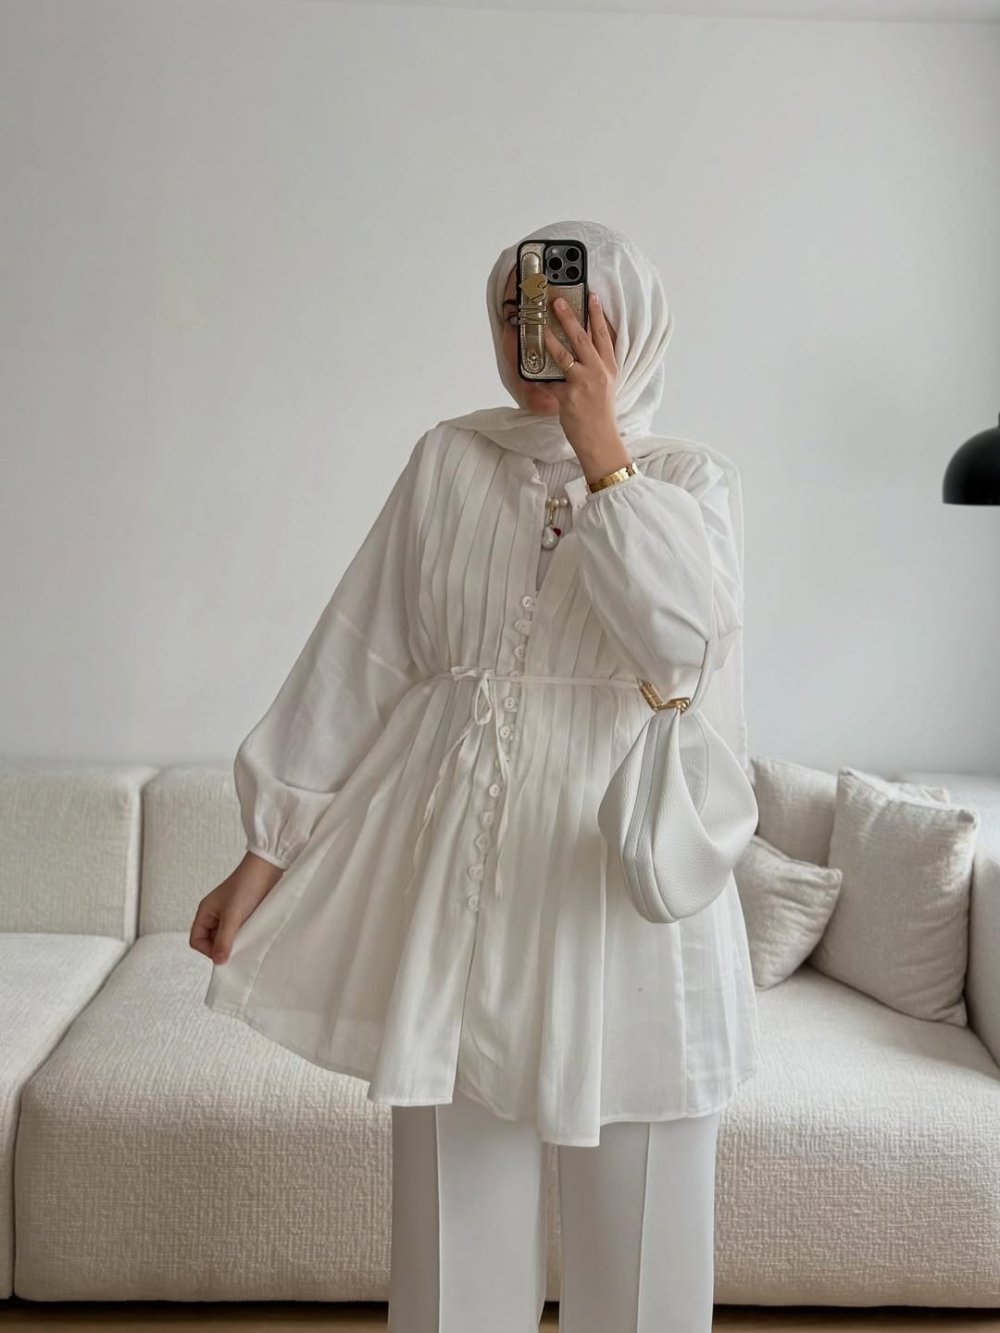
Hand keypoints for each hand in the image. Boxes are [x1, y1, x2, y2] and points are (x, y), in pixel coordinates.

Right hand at [189, 853, 282, 963]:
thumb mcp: (232, 916)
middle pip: (211, 941)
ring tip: (246, 940)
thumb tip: (218, 961)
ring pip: (227, 937)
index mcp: (205, 912)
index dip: (207, 950)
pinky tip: (253, 935)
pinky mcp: (244, 915)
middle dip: (222, 947)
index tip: (223, 953)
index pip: (196, 940)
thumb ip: (224, 940)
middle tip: (237, 949)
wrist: (267, 869)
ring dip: (235, 942)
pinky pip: (239, 932)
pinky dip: (245, 936)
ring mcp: (229, 915)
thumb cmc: (245, 886)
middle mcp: (215, 915)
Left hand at [542, 292, 622, 461]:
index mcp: (609, 367)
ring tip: (540, 326)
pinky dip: (540, 375)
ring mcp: (583, 384)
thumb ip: (596, 366)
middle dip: (569, 317)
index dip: (597, 314)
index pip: (603, 335)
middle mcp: (598, 372)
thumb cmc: (601, 414)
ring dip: (549, 338)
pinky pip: (549, 381)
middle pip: (582, 338)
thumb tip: (580, 348)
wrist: (600, 440)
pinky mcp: (568, 397)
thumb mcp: (607, 385)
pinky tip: (532, 365)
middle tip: (558, 302)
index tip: (591, 296)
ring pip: (563, 355)